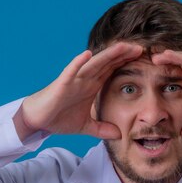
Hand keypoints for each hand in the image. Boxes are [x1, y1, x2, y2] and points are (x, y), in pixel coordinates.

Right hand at [20, 42, 142, 138]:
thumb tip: (119, 136)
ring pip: (93, 64)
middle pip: (107, 63)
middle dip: (123, 55)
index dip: (126, 64)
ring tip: (122, 46)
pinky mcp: (61, 84)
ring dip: (107, 55)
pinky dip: (78, 63)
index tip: (144, 60)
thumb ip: (102, 129)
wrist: (37, 120)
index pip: (112, 71)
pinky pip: (71, 71)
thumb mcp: (86, 127)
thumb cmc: (58, 118)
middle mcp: (85, 79)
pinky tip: (87, 54)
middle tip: (141, 48)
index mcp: (92, 86)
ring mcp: (74, 80)